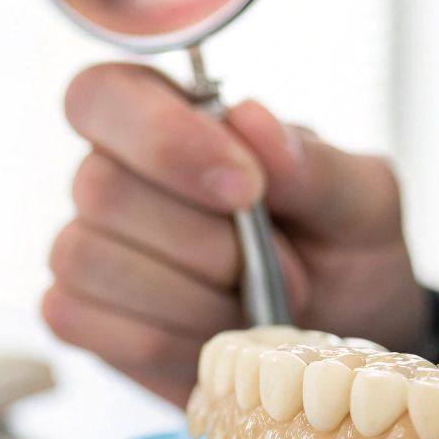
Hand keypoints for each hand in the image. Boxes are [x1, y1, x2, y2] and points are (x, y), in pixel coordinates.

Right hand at [42, 63, 427, 404]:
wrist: (336, 344)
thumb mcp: (362, 203)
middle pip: (100, 189)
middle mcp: (111, 172)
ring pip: (87, 259)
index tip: (245, 189)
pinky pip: (81, 321)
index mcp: (169, 115)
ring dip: (189, 297)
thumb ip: (315, 164)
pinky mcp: (77, 315)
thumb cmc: (341, 254)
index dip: (162, 139)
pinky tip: (209, 338)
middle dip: (206, 245)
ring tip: (250, 306)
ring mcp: (85, 245)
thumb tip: (249, 120)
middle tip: (282, 269)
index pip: (103, 94)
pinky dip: (160, 339)